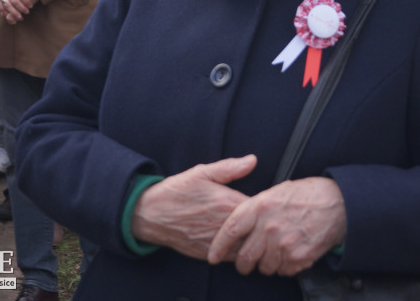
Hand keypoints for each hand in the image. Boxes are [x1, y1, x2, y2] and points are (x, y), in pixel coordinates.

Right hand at [0, 0, 37, 23]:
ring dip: (14, 13)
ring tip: (20, 18)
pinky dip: (5, 13)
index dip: (26, 1)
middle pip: (14, 1)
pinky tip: (10, 17)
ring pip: (7, 6)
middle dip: (21, 8)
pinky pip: (0, 7)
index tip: (31, 6)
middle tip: (27, 12)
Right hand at [132, 155, 256, 260]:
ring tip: (258, 233)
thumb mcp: (201, 172)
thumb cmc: (176, 191)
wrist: (150, 214)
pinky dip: (240, 252)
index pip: (261, 208)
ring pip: (248, 247)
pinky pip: (233, 258)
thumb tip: (253, 160)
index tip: (270, 202)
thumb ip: (229, 168)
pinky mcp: (209, 254)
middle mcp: (224, 225)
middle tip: (268, 219)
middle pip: (258, 230)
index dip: (268, 206)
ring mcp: (217, 242)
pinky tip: (241, 243)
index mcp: (227, 203)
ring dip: (254, 241)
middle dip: (264, 225)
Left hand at [208, 177, 346, 276]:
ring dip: (266, 264)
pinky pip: (282, 271)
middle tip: (245, 263)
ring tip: (275, 252)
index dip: (219, 246)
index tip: (213, 256)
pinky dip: (284, 266)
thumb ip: (256, 208)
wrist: (338, 204)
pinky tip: (291, 252)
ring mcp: (283, 244)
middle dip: (243, 264)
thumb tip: (239, 225)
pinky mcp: (298, 257)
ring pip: (264, 267)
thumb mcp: (276, 192)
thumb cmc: (306, 194)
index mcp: (260, 206)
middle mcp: (269, 226)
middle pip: (245, 256)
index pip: (231, 230)